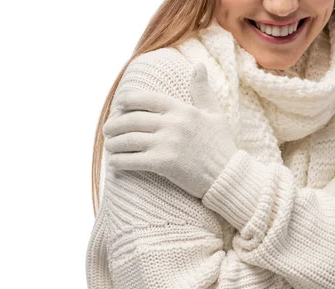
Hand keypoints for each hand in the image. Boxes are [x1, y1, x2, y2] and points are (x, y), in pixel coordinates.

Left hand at [102, 62, 238, 198]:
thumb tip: (198, 66)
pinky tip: (114, 163)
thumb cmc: (221, 146)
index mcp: (182, 110)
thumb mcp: (215, 114)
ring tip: (109, 146)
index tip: (119, 105)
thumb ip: (202, 90)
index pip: (147, 99)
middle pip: (132, 120)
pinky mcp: (163, 164)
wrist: (228, 176)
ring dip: (114, 143)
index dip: (128, 101)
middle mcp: (173, 124)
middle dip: (115, 124)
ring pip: (129, 140)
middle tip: (107, 129)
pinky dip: (119, 162)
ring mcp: (167, 144)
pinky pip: (133, 160)